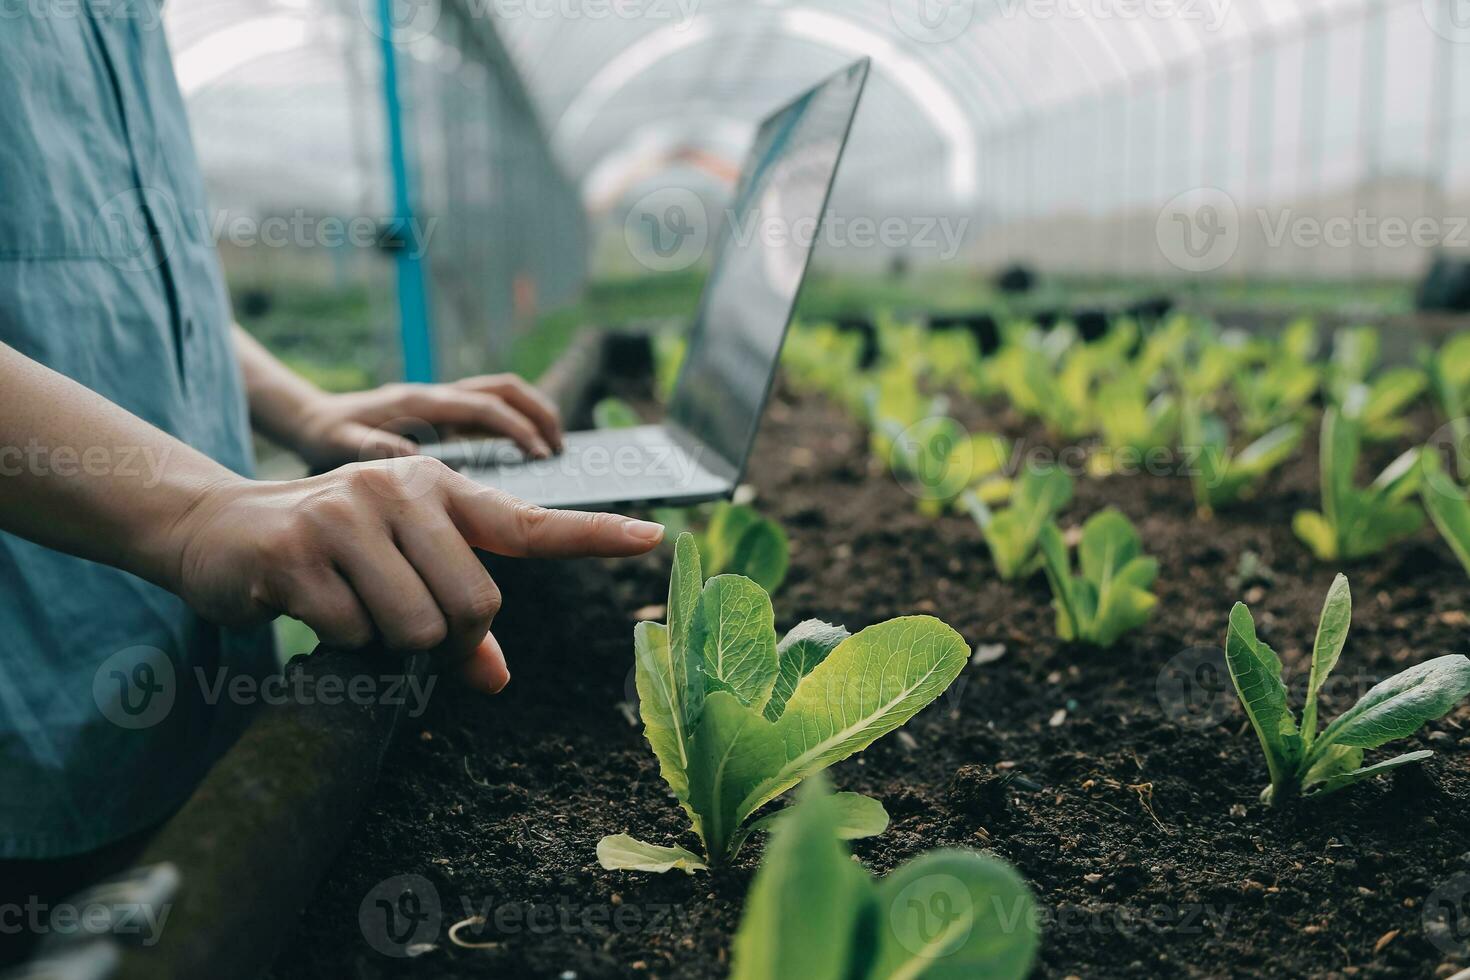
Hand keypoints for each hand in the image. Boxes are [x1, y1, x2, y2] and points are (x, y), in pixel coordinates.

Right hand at [164, 457, 661, 692]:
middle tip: (394, 620)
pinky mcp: (298, 552)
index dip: (594, 535)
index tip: (654, 537)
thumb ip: (453, 620)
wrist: (214, 529)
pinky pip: (352, 636)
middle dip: (443, 638)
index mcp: (438, 491)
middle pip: (473, 606)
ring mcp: (348, 515)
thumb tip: (495, 681)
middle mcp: (401, 490)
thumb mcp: (395, 570)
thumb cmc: (325, 554)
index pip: (529, 522)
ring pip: (416, 629)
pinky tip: (306, 605)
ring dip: (385, 644)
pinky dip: (335, 642)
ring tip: (348, 605)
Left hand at [293, 375, 563, 469]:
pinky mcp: (445, 416)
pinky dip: (516, 427)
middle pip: (505, 389)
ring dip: (534, 415)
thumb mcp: (339, 444)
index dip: (517, 428)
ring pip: (503, 395)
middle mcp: (438, 395)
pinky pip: (491, 414)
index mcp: (420, 401)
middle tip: (561, 450)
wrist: (312, 419)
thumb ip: (373, 446)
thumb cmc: (326, 435)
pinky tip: (527, 461)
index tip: (541, 455)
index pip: (483, 407)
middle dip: (540, 413)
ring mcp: (444, 404)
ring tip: (554, 451)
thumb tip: (413, 456)